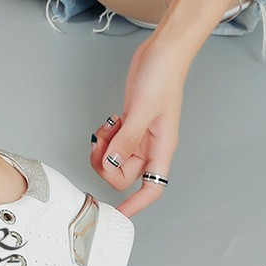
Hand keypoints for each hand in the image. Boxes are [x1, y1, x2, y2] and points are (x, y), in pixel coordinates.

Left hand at [90, 34, 189, 216]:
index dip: (136, 205)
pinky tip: (109, 123)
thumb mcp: (143, 109)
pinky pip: (110, 145)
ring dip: (102, 150)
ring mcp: (139, 138)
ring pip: (113, 161)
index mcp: (162, 148)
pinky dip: (104, 138)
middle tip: (103, 143)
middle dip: (106, 164)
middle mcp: (150, 147)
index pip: (152, 187)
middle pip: (122, 176)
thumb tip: (114, 163)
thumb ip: (127, 138)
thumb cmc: (162, 75)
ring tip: (106, 129)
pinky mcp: (128, 127)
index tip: (119, 214)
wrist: (162, 51)